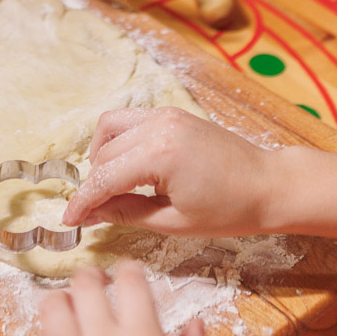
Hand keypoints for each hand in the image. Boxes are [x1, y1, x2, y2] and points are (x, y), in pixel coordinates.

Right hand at [63, 107, 271, 233]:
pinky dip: (119, 141)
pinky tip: (127, 167)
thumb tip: (92, 214)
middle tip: (91, 213)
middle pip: (103, 155)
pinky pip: (130, 121)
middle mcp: (157, 125)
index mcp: (159, 154)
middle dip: (93, 184)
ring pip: (110, 129)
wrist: (268, 185)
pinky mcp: (171, 113)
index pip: (105, 178)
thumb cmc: (229, 211)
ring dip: (102, 157)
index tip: (68, 221)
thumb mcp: (174, 221)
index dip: (83, 202)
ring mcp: (165, 115)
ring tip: (109, 187)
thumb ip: (127, 213)